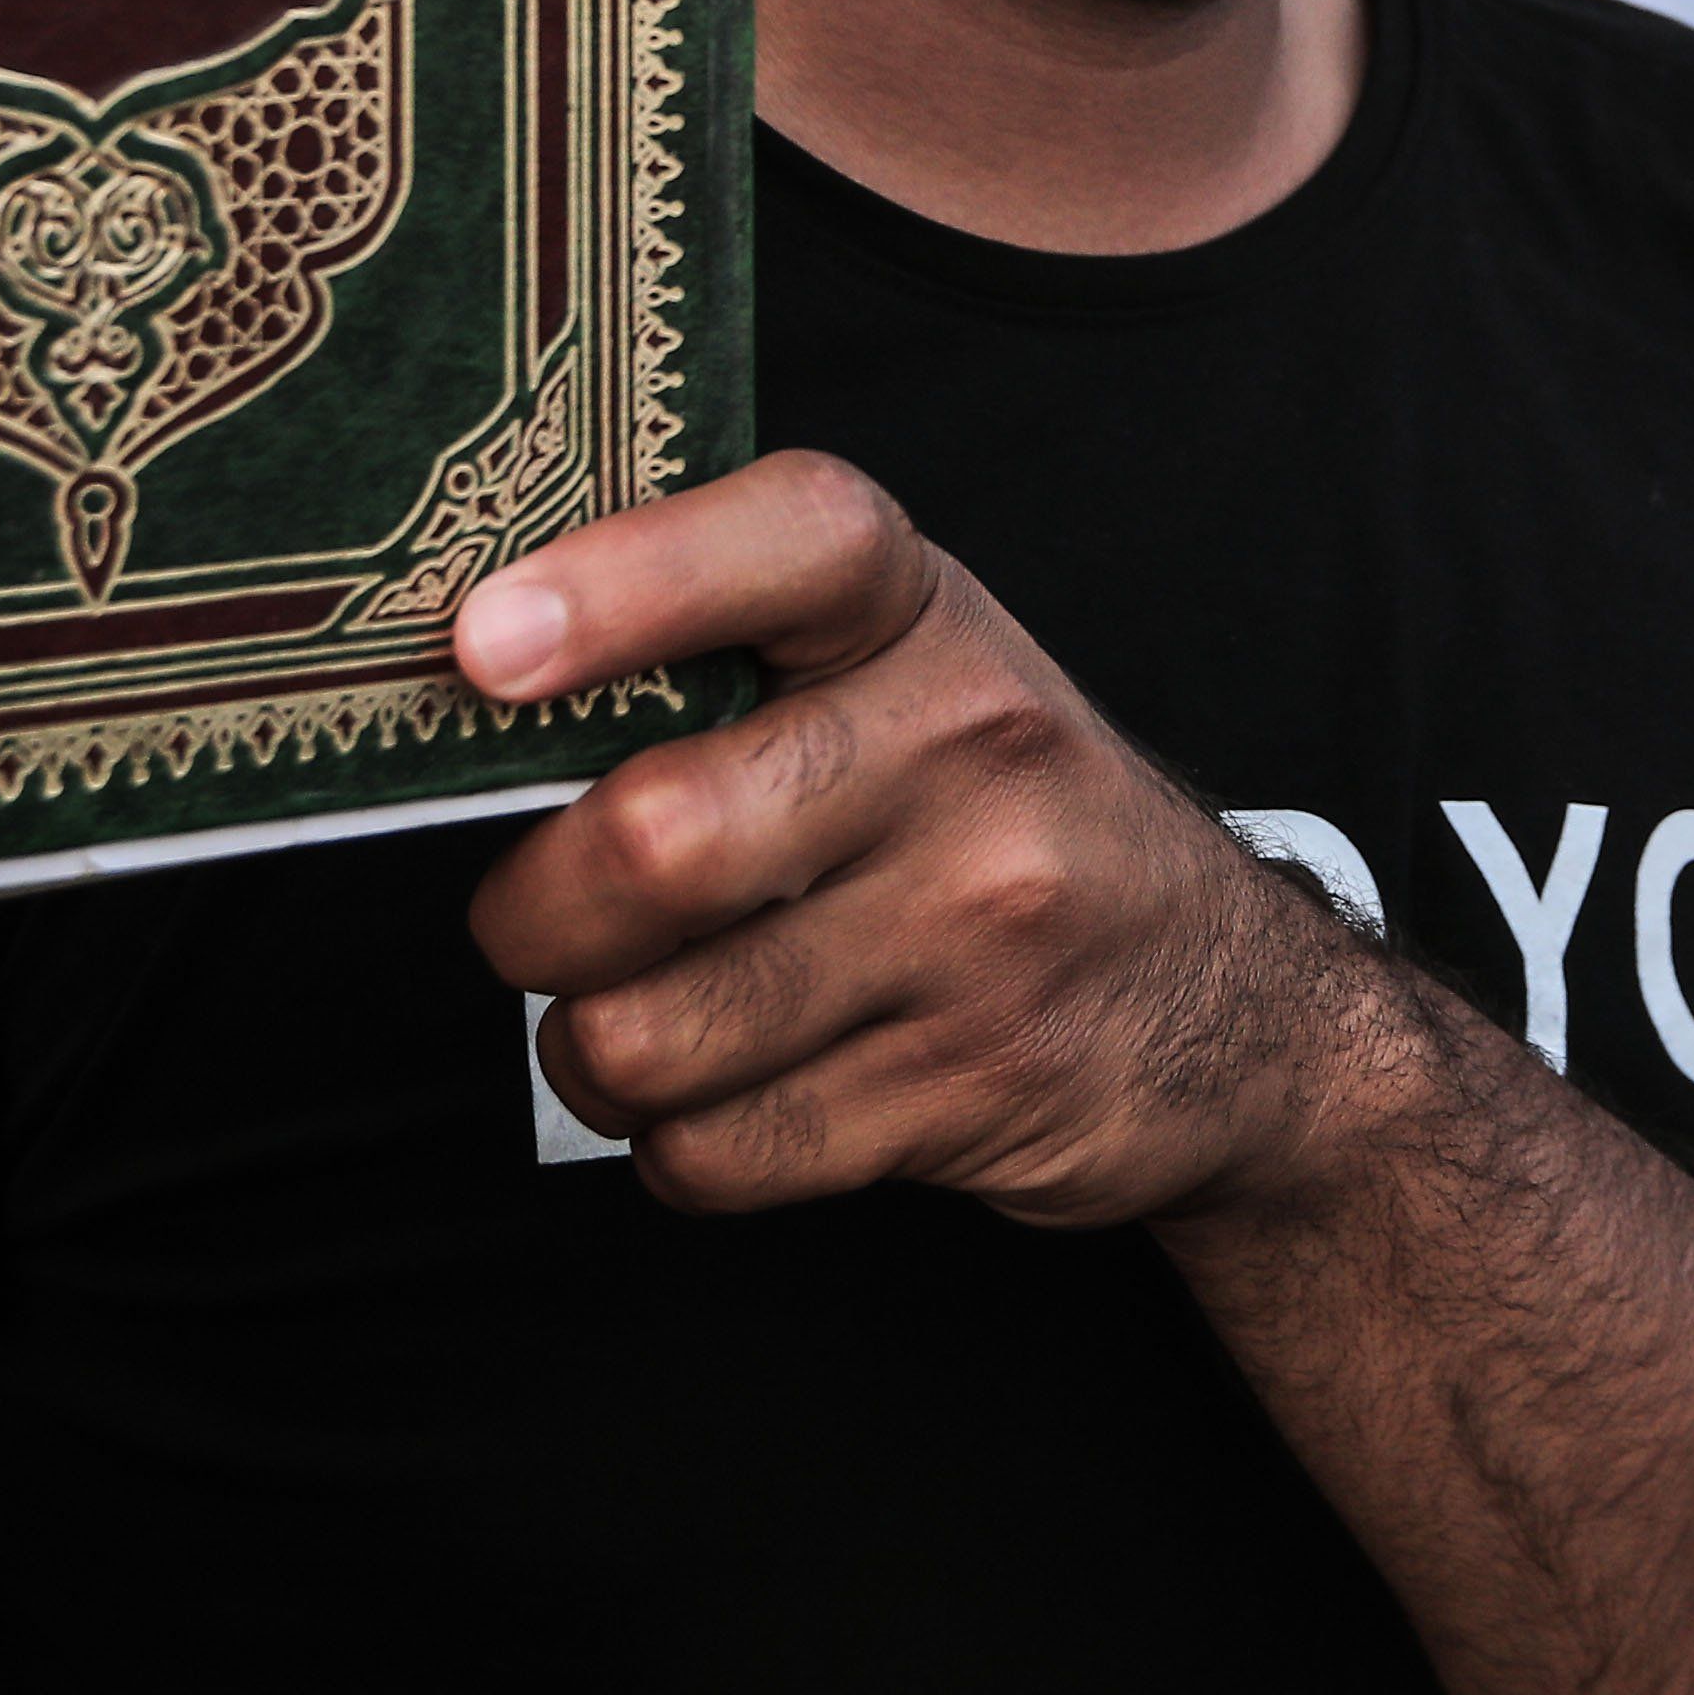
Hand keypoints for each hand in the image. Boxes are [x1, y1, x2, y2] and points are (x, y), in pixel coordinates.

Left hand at [466, 452, 1392, 1227]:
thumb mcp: (906, 669)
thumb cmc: (994, 807)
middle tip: (533, 921)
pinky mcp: (978, 1086)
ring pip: (659, 1032)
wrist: (1229, 1003)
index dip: (625, 582)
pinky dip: (676, 1149)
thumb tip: (464, 691)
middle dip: (531, 915)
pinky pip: (722, 1153)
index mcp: (927, 614)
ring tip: (626, 1023)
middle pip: (657, 843)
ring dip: (591, 1053)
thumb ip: (726, 652)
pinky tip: (723, 1096)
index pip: (794, 541)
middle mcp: (972, 749)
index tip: (482, 644)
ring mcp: (986, 927)